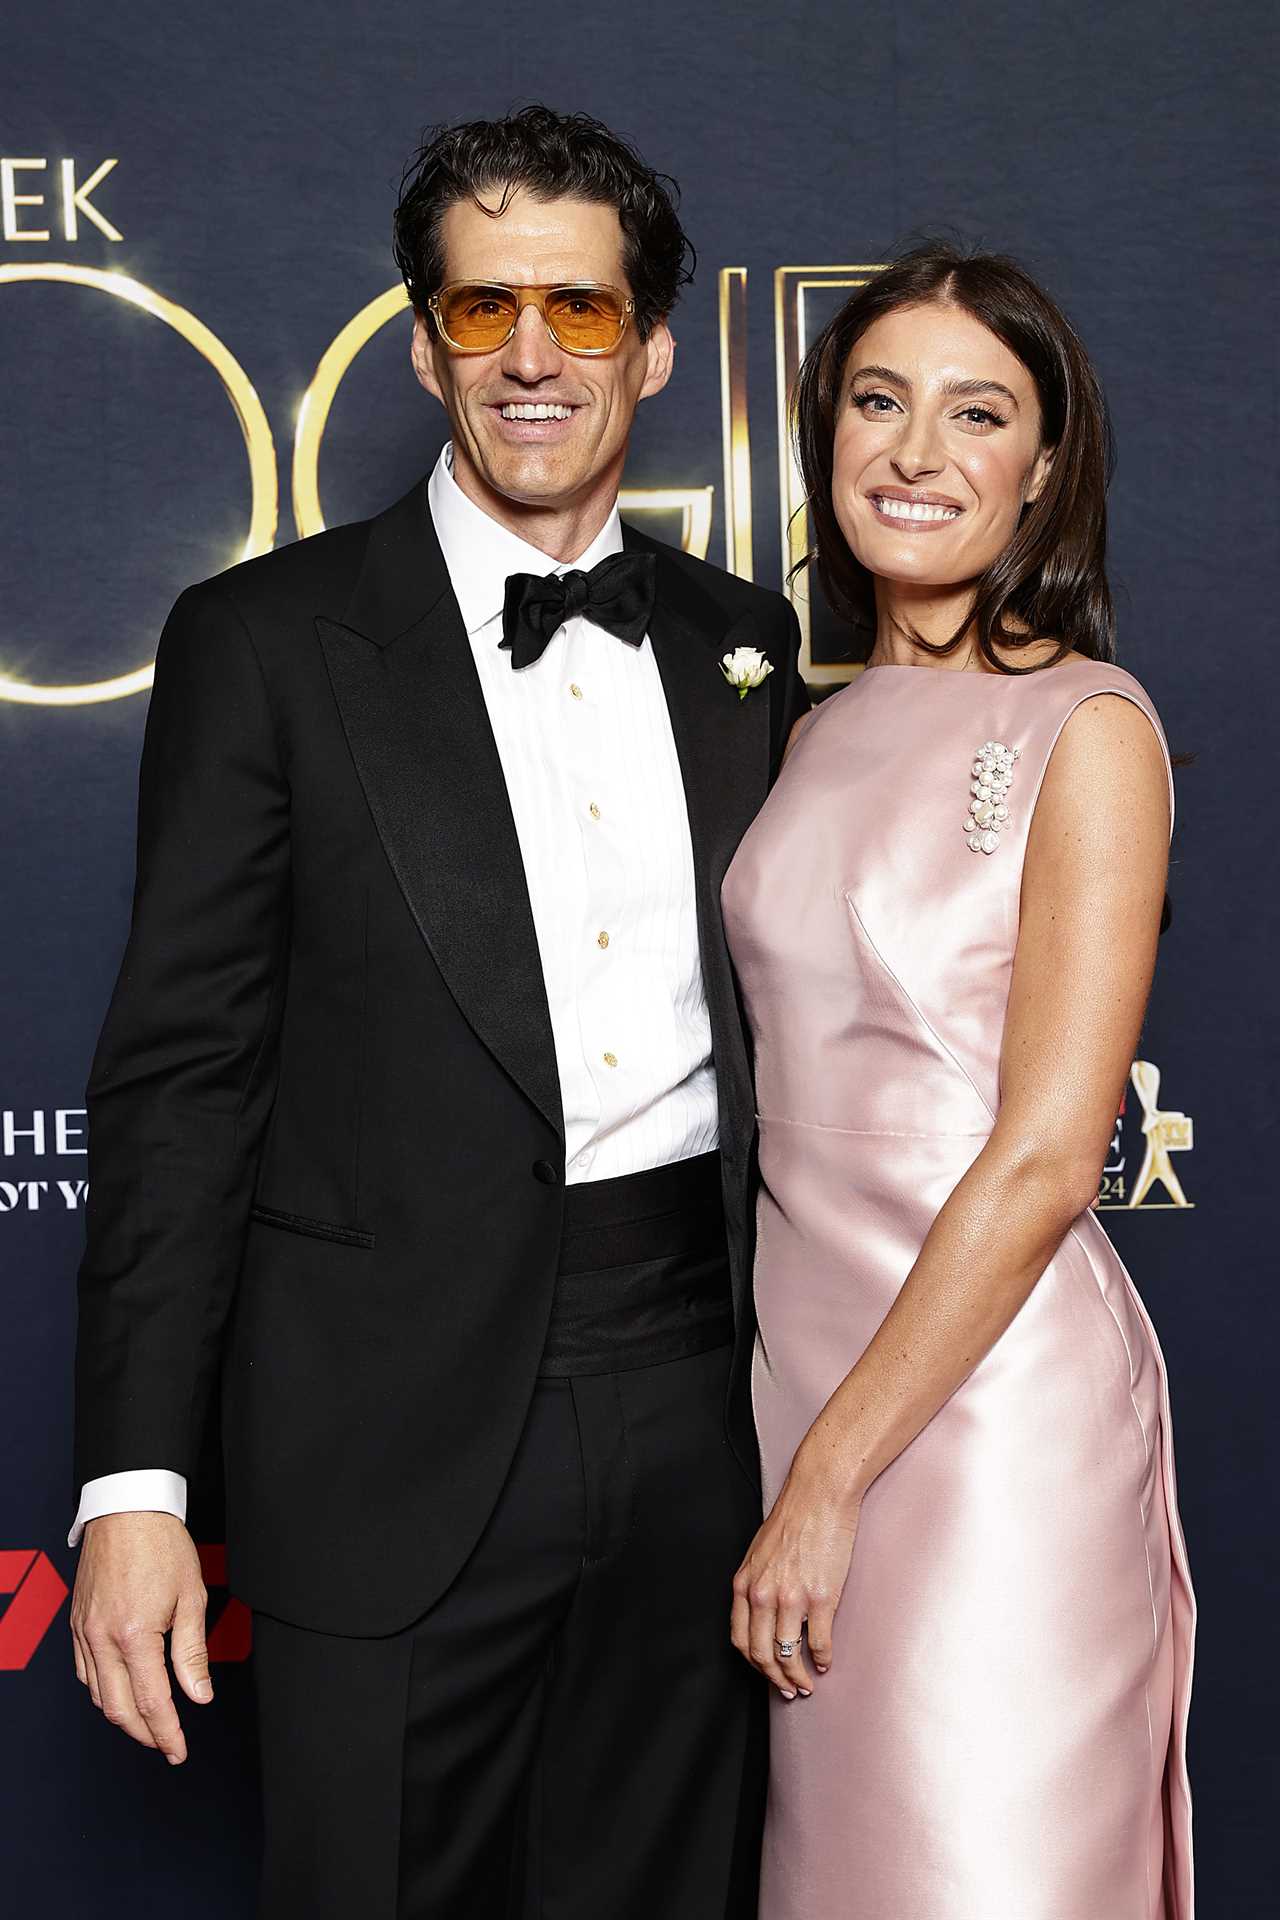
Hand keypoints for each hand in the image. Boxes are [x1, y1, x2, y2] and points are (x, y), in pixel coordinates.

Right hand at [70, 1512, 210, 1763]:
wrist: (128, 1509)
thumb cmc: (163, 1546)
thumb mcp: (192, 1597)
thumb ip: (192, 1653)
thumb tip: (199, 1696)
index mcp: (135, 1635)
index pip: (152, 1702)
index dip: (168, 1734)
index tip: (179, 1751)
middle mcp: (102, 1639)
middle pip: (119, 1708)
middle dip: (145, 1734)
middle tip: (166, 1744)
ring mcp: (84, 1631)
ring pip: (97, 1694)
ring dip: (122, 1715)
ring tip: (149, 1722)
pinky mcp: (77, 1622)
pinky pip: (84, 1671)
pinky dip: (102, 1691)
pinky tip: (121, 1690)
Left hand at [731, 1462, 859, 1698]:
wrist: (819, 1494)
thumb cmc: (792, 1519)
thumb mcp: (759, 1553)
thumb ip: (756, 1584)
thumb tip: (762, 1614)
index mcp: (745, 1584)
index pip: (740, 1640)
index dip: (753, 1664)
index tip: (767, 1674)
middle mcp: (763, 1594)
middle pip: (761, 1655)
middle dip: (775, 1679)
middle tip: (789, 1690)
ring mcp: (792, 1598)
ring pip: (787, 1655)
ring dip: (797, 1677)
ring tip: (807, 1684)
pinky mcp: (821, 1598)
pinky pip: (818, 1642)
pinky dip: (822, 1659)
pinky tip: (826, 1662)